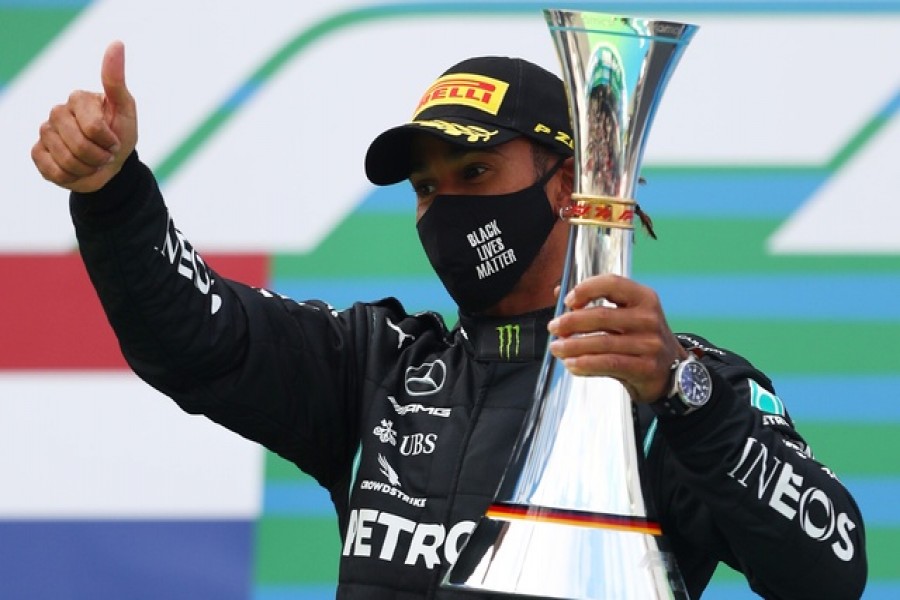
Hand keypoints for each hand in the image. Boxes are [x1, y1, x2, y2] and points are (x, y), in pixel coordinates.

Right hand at [32, 40, 137, 192]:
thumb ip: (116, 80)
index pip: (93, 128)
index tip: (115, 141)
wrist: (110, 166)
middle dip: (99, 157)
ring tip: (92, 162)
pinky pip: (52, 171)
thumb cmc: (120, 135)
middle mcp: (58, 111)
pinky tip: (76, 169)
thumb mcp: (126, 110)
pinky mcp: (37, 152)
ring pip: (66, 160)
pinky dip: (70, 176)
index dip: (109, 142)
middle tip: (105, 154)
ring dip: (87, 168)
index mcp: (78, 99)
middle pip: (78, 145)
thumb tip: (117, 43)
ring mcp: (45, 132)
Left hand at [547, 274, 686, 403]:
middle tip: (554, 328)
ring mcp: (650, 344)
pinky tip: (571, 364)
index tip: (568, 300)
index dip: (586, 288)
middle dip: (571, 321)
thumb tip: (559, 291)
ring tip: (556, 348)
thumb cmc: (640, 337)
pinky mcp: (645, 367)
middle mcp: (649, 318)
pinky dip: (586, 364)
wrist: (670, 370)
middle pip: (601, 315)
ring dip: (572, 346)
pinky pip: (609, 364)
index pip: (612, 283)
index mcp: (644, 297)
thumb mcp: (627, 314)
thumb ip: (596, 302)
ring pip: (602, 343)